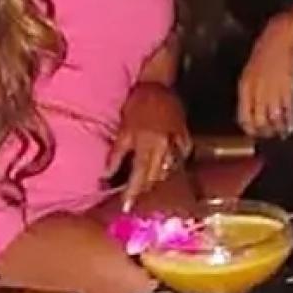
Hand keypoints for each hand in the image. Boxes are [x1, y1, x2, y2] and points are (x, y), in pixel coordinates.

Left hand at [105, 84, 191, 207]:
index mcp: (146, 145)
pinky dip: (174, 164)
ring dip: (159, 180)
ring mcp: (177, 142)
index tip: (126, 207)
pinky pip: (181, 156)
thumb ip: (117, 154)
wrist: (158, 85)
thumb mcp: (124, 129)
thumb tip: (106, 175)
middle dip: (146, 190)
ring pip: (170, 169)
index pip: (139, 176)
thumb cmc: (137, 104)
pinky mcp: (185, 135)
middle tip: (137, 200)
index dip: (132, 193)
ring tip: (150, 188)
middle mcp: (163, 146)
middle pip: (156, 177)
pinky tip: (168, 168)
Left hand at [237, 14, 292, 137]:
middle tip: (270, 135)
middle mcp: (257, 90)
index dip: (249, 128)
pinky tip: (291, 125)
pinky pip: (287, 109)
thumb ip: (250, 92)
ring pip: (273, 117)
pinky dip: (289, 120)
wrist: (280, 37)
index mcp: (245, 86)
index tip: (255, 134)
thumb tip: (252, 112)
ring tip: (282, 133)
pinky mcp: (287, 87)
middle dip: (264, 132)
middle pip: (258, 120)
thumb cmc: (265, 54)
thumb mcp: (251, 73)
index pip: (243, 116)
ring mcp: (272, 89)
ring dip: (277, 128)